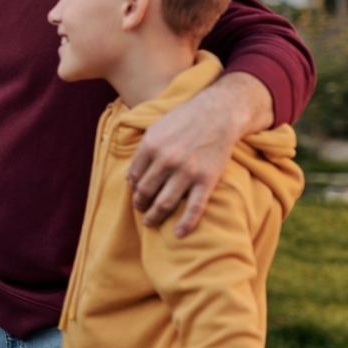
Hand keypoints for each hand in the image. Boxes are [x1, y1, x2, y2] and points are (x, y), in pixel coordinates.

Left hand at [128, 72, 269, 237]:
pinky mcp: (206, 179)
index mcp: (150, 147)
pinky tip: (179, 234)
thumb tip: (128, 177)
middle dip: (140, 204)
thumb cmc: (185, 119)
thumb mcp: (156, 129)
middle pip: (145, 192)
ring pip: (164, 203)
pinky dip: (186, 223)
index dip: (133, 188)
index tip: (135, 193)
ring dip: (154, 216)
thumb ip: (142, 152)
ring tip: (150, 222)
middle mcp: (166, 161)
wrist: (218, 113)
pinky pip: (195, 207)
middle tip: (140, 210)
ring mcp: (186, 172)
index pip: (133, 176)